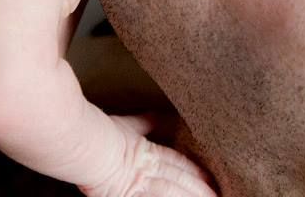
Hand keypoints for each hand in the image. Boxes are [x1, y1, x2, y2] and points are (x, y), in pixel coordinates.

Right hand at [78, 114, 216, 196]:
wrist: (88, 145)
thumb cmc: (102, 133)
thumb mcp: (127, 124)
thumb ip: (145, 122)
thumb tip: (164, 115)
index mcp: (148, 152)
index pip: (178, 163)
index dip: (195, 170)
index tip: (210, 177)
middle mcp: (147, 169)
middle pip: (179, 179)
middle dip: (199, 188)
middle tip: (217, 195)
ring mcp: (139, 184)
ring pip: (172, 192)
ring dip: (191, 196)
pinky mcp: (129, 195)